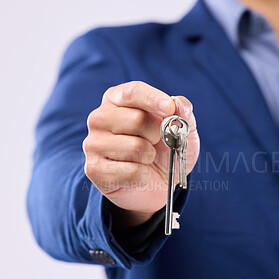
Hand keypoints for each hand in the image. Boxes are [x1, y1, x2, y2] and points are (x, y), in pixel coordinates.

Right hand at [83, 81, 199, 226]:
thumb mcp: (183, 130)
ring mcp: (93, 144)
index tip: (169, 109)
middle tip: (156, 142)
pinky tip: (138, 174)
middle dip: (157, 135)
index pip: (133, 92)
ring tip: (146, 158)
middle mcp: (100, 118)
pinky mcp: (94, 169)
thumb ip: (183, 112)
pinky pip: (130, 171)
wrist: (158, 184)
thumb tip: (178, 104)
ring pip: (134, 147)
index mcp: (118, 100)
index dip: (152, 99)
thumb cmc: (165, 151)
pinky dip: (142, 176)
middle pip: (136, 120)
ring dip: (149, 156)